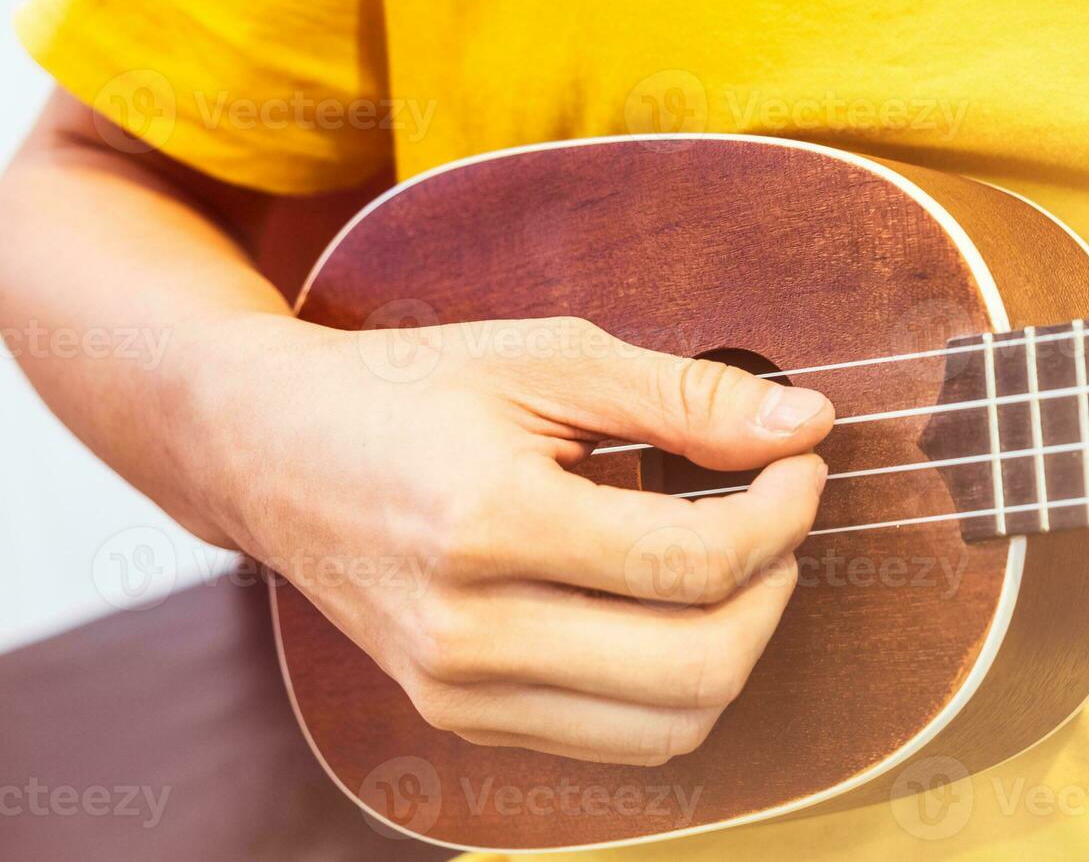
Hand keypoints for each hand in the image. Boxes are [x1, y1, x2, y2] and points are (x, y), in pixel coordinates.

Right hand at [188, 314, 832, 764]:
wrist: (273, 453)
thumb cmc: (407, 390)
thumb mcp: (547, 359)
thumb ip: (683, 396)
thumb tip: (806, 424)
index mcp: (487, 524)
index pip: (693, 563)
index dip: (781, 513)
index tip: (800, 462)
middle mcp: (468, 632)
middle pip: (698, 666)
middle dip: (775, 588)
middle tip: (780, 515)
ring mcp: (459, 691)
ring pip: (670, 725)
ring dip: (737, 644)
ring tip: (735, 562)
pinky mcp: (461, 716)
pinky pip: (616, 739)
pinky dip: (675, 682)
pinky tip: (672, 605)